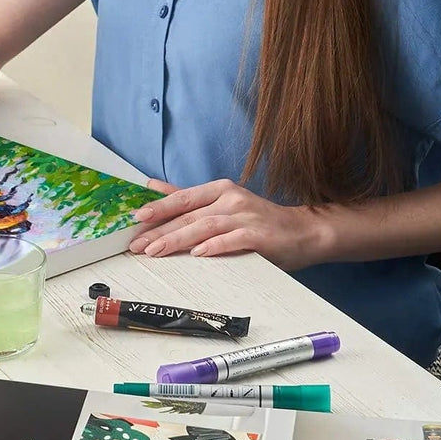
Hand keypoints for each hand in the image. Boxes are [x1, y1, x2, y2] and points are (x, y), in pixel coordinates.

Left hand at [128, 178, 326, 270]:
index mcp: (220, 189)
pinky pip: (233, 239)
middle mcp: (231, 199)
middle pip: (189, 214)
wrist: (305, 232)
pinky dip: (214, 246)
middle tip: (137, 244)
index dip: (158, 207)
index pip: (182, 197)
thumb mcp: (223, 203)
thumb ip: (188, 197)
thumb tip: (152, 186)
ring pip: (205, 226)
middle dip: (160, 229)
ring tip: (156, 251)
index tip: (135, 218)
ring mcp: (246, 216)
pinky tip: (197, 254)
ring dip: (178, 239)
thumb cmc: (259, 221)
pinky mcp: (260, 235)